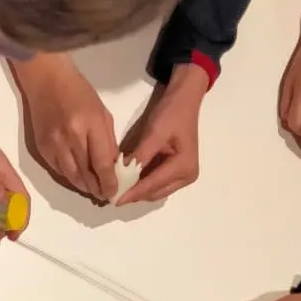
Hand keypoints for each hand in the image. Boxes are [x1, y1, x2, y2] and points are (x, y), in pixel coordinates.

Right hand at [14, 54, 117, 201]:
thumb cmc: (79, 93)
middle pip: (86, 175)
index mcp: (91, 125)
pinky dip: (70, 179)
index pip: (102, 164)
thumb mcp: (102, 114)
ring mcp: (54, 145)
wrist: (46, 80)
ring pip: (72, 178)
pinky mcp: (42, 149)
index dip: (109, 183)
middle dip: (98, 190)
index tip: (114, 193)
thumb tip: (113, 169)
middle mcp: (71, 138)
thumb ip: (108, 142)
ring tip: (94, 192)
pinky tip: (79, 179)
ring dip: (84, 188)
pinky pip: (59, 172)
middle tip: (105, 196)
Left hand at [117, 65, 207, 205]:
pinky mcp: (178, 172)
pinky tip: (129, 181)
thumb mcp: (154, 133)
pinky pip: (158, 183)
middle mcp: (187, 176)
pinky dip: (144, 183)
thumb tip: (121, 176)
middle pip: (155, 193)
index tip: (115, 200)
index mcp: (183, 167)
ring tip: (118, 189)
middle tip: (113, 195)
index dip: (133, 192)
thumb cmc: (171, 113)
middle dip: (135, 194)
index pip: (153, 184)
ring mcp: (184, 176)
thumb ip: (140, 156)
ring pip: (156, 191)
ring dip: (138, 191)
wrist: (184, 101)